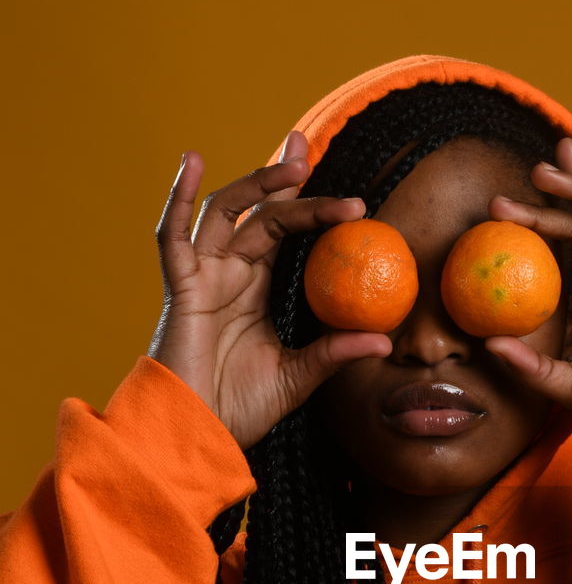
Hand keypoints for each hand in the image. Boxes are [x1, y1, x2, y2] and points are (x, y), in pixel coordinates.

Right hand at [149, 129, 391, 450]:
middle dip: (285, 180)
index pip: (285, 232)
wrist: (199, 433)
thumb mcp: (298, 378)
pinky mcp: (180, 287)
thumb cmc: (240, 409)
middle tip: (311, 150)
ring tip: (293, 165)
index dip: (307, 203)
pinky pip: (173, 235)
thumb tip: (386, 342)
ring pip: (226, 212)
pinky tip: (192, 162)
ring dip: (257, 183)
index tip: (346, 190)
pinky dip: (178, 197)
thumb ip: (334, 354)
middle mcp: (230, 274)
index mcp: (256, 289)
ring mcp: (203, 276)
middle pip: (261, 213)